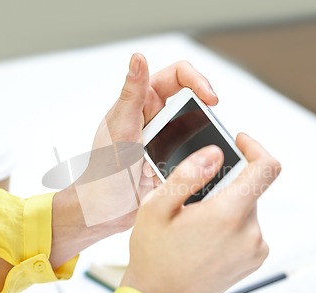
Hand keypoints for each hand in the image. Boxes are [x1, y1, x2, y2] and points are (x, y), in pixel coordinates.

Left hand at [50, 54, 218, 267]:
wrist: (105, 211)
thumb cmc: (103, 171)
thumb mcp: (119, 129)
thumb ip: (131, 94)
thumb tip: (138, 57)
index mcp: (142, 102)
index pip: (177, 76)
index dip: (198, 80)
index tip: (210, 97)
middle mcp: (157, 117)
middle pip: (194, 100)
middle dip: (206, 111)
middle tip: (212, 124)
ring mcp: (167, 140)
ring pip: (199, 128)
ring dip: (205, 137)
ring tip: (206, 150)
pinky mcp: (175, 161)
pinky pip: (196, 153)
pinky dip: (202, 157)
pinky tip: (203, 166)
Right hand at [121, 133, 280, 292]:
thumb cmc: (154, 256)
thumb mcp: (156, 208)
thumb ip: (187, 174)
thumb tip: (213, 153)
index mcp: (228, 215)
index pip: (266, 168)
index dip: (254, 147)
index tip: (239, 142)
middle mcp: (249, 233)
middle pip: (250, 187)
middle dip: (225, 183)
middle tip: (195, 198)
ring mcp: (254, 249)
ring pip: (248, 207)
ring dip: (227, 205)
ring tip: (196, 223)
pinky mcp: (253, 260)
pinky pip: (248, 227)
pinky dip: (232, 223)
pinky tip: (206, 237)